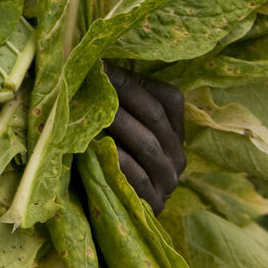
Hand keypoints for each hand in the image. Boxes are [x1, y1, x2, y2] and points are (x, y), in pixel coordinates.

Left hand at [103, 63, 185, 213]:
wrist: (97, 204)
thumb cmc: (101, 156)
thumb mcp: (112, 126)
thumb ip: (112, 101)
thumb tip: (94, 63)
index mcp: (173, 132)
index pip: (167, 98)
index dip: (132, 81)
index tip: (100, 65)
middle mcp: (177, 155)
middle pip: (153, 116)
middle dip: (120, 94)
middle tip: (91, 79)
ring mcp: (168, 180)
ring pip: (147, 143)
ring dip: (118, 122)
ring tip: (91, 107)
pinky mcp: (154, 204)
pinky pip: (138, 177)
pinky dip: (118, 159)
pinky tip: (97, 146)